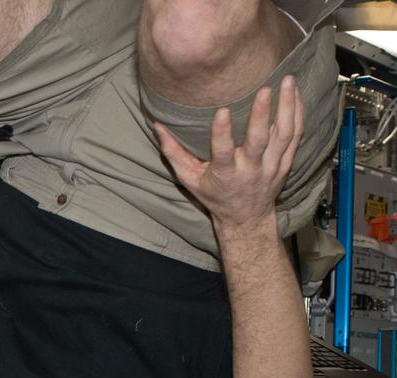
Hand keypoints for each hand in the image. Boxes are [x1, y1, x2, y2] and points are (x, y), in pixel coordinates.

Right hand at [156, 75, 303, 231]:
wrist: (246, 217)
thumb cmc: (214, 195)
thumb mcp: (189, 179)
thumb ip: (173, 152)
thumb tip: (157, 126)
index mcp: (225, 174)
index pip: (223, 152)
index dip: (222, 133)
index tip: (221, 111)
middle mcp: (251, 170)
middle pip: (260, 140)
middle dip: (263, 113)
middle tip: (265, 88)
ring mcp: (272, 166)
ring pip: (285, 134)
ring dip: (287, 106)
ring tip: (287, 81)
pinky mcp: (286, 163)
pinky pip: (296, 136)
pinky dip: (298, 113)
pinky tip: (296, 94)